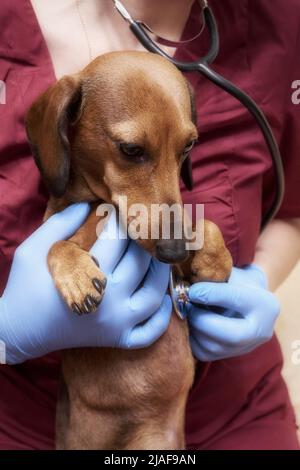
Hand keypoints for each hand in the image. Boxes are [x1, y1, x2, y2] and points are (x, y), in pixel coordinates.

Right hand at [0, 204, 170, 363]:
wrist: (18, 331)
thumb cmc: (25, 287)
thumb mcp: (32, 249)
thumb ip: (60, 223)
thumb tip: (87, 203)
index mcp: (89, 275)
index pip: (118, 238)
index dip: (121, 219)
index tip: (119, 210)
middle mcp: (110, 301)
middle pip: (141, 262)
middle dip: (143, 241)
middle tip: (141, 229)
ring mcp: (117, 324)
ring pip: (155, 295)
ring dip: (162, 273)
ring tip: (158, 256)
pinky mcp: (118, 339)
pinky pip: (150, 332)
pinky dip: (162, 318)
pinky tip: (164, 298)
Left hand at [187, 265, 279, 360]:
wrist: (247, 299)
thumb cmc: (236, 282)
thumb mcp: (231, 274)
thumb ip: (214, 278)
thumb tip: (189, 290)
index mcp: (265, 305)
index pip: (237, 299)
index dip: (211, 294)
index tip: (193, 290)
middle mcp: (260, 332)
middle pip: (231, 336)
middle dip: (202, 320)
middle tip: (187, 305)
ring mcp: (245, 347)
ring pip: (213, 347)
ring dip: (193, 328)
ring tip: (188, 311)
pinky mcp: (227, 355)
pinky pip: (203, 353)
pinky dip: (191, 338)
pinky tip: (190, 323)